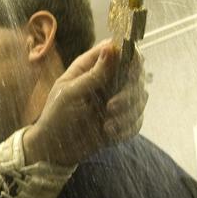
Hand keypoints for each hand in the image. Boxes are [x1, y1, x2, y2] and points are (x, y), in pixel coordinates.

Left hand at [23, 40, 146, 165]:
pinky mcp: (123, 118)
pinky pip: (138, 119)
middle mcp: (108, 79)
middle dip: (129, 92)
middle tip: (111, 107)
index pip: (120, 49)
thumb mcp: (70, 94)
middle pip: (136, 73)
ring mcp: (117, 98)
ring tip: (106, 126)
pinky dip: (127, 127)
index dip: (131, 55)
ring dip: (128, 113)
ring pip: (140, 97)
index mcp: (92, 66)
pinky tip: (110, 134)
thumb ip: (93, 74)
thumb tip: (112, 47)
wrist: (56, 149)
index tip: (131, 71)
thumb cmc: (56, 117)